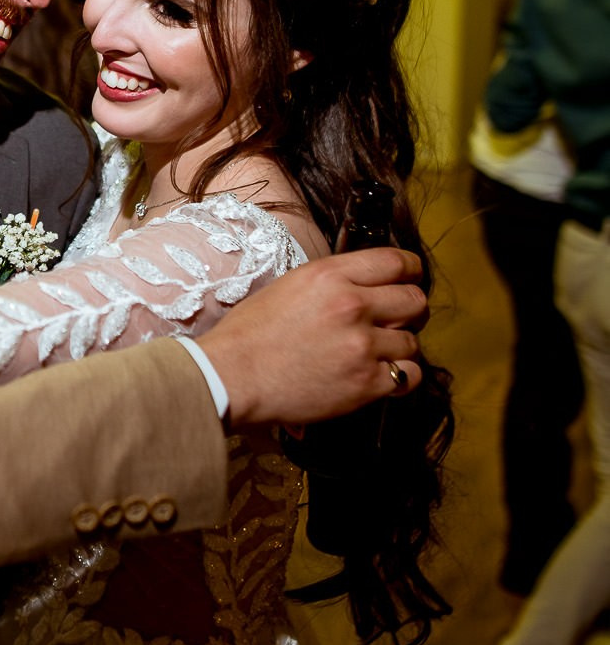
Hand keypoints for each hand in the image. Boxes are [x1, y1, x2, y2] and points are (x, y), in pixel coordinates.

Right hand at [200, 247, 426, 428]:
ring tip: (376, 355)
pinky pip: (408, 376)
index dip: (410, 271)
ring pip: (412, 341)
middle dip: (410, 311)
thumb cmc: (249, 334)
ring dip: (399, 348)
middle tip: (398, 321)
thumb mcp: (288, 286)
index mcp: (330, 275)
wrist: (230, 376)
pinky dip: (399, 378)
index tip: (410, 279)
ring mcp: (361, 345)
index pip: (396, 262)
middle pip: (414, 300)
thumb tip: (364, 286)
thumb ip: (332, 282)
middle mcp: (352, 305)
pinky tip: (380, 377)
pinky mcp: (365, 383)